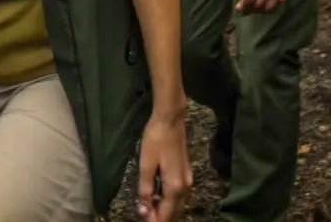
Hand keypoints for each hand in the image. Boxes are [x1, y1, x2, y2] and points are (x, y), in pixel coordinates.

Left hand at [137, 106, 191, 220]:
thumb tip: (144, 212)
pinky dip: (169, 200)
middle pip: (174, 212)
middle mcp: (184, 187)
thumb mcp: (146, 165)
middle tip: (144, 214)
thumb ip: (145, 190)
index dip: (154, 221)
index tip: (143, 219)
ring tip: (149, 207)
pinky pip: (178, 194)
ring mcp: (187, 179)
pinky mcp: (186, 172)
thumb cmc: (156, 139)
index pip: (166, 215)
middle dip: (160, 217)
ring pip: (177, 204)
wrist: (170, 118)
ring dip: (165, 209)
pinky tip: (158, 195)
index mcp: (175, 187)